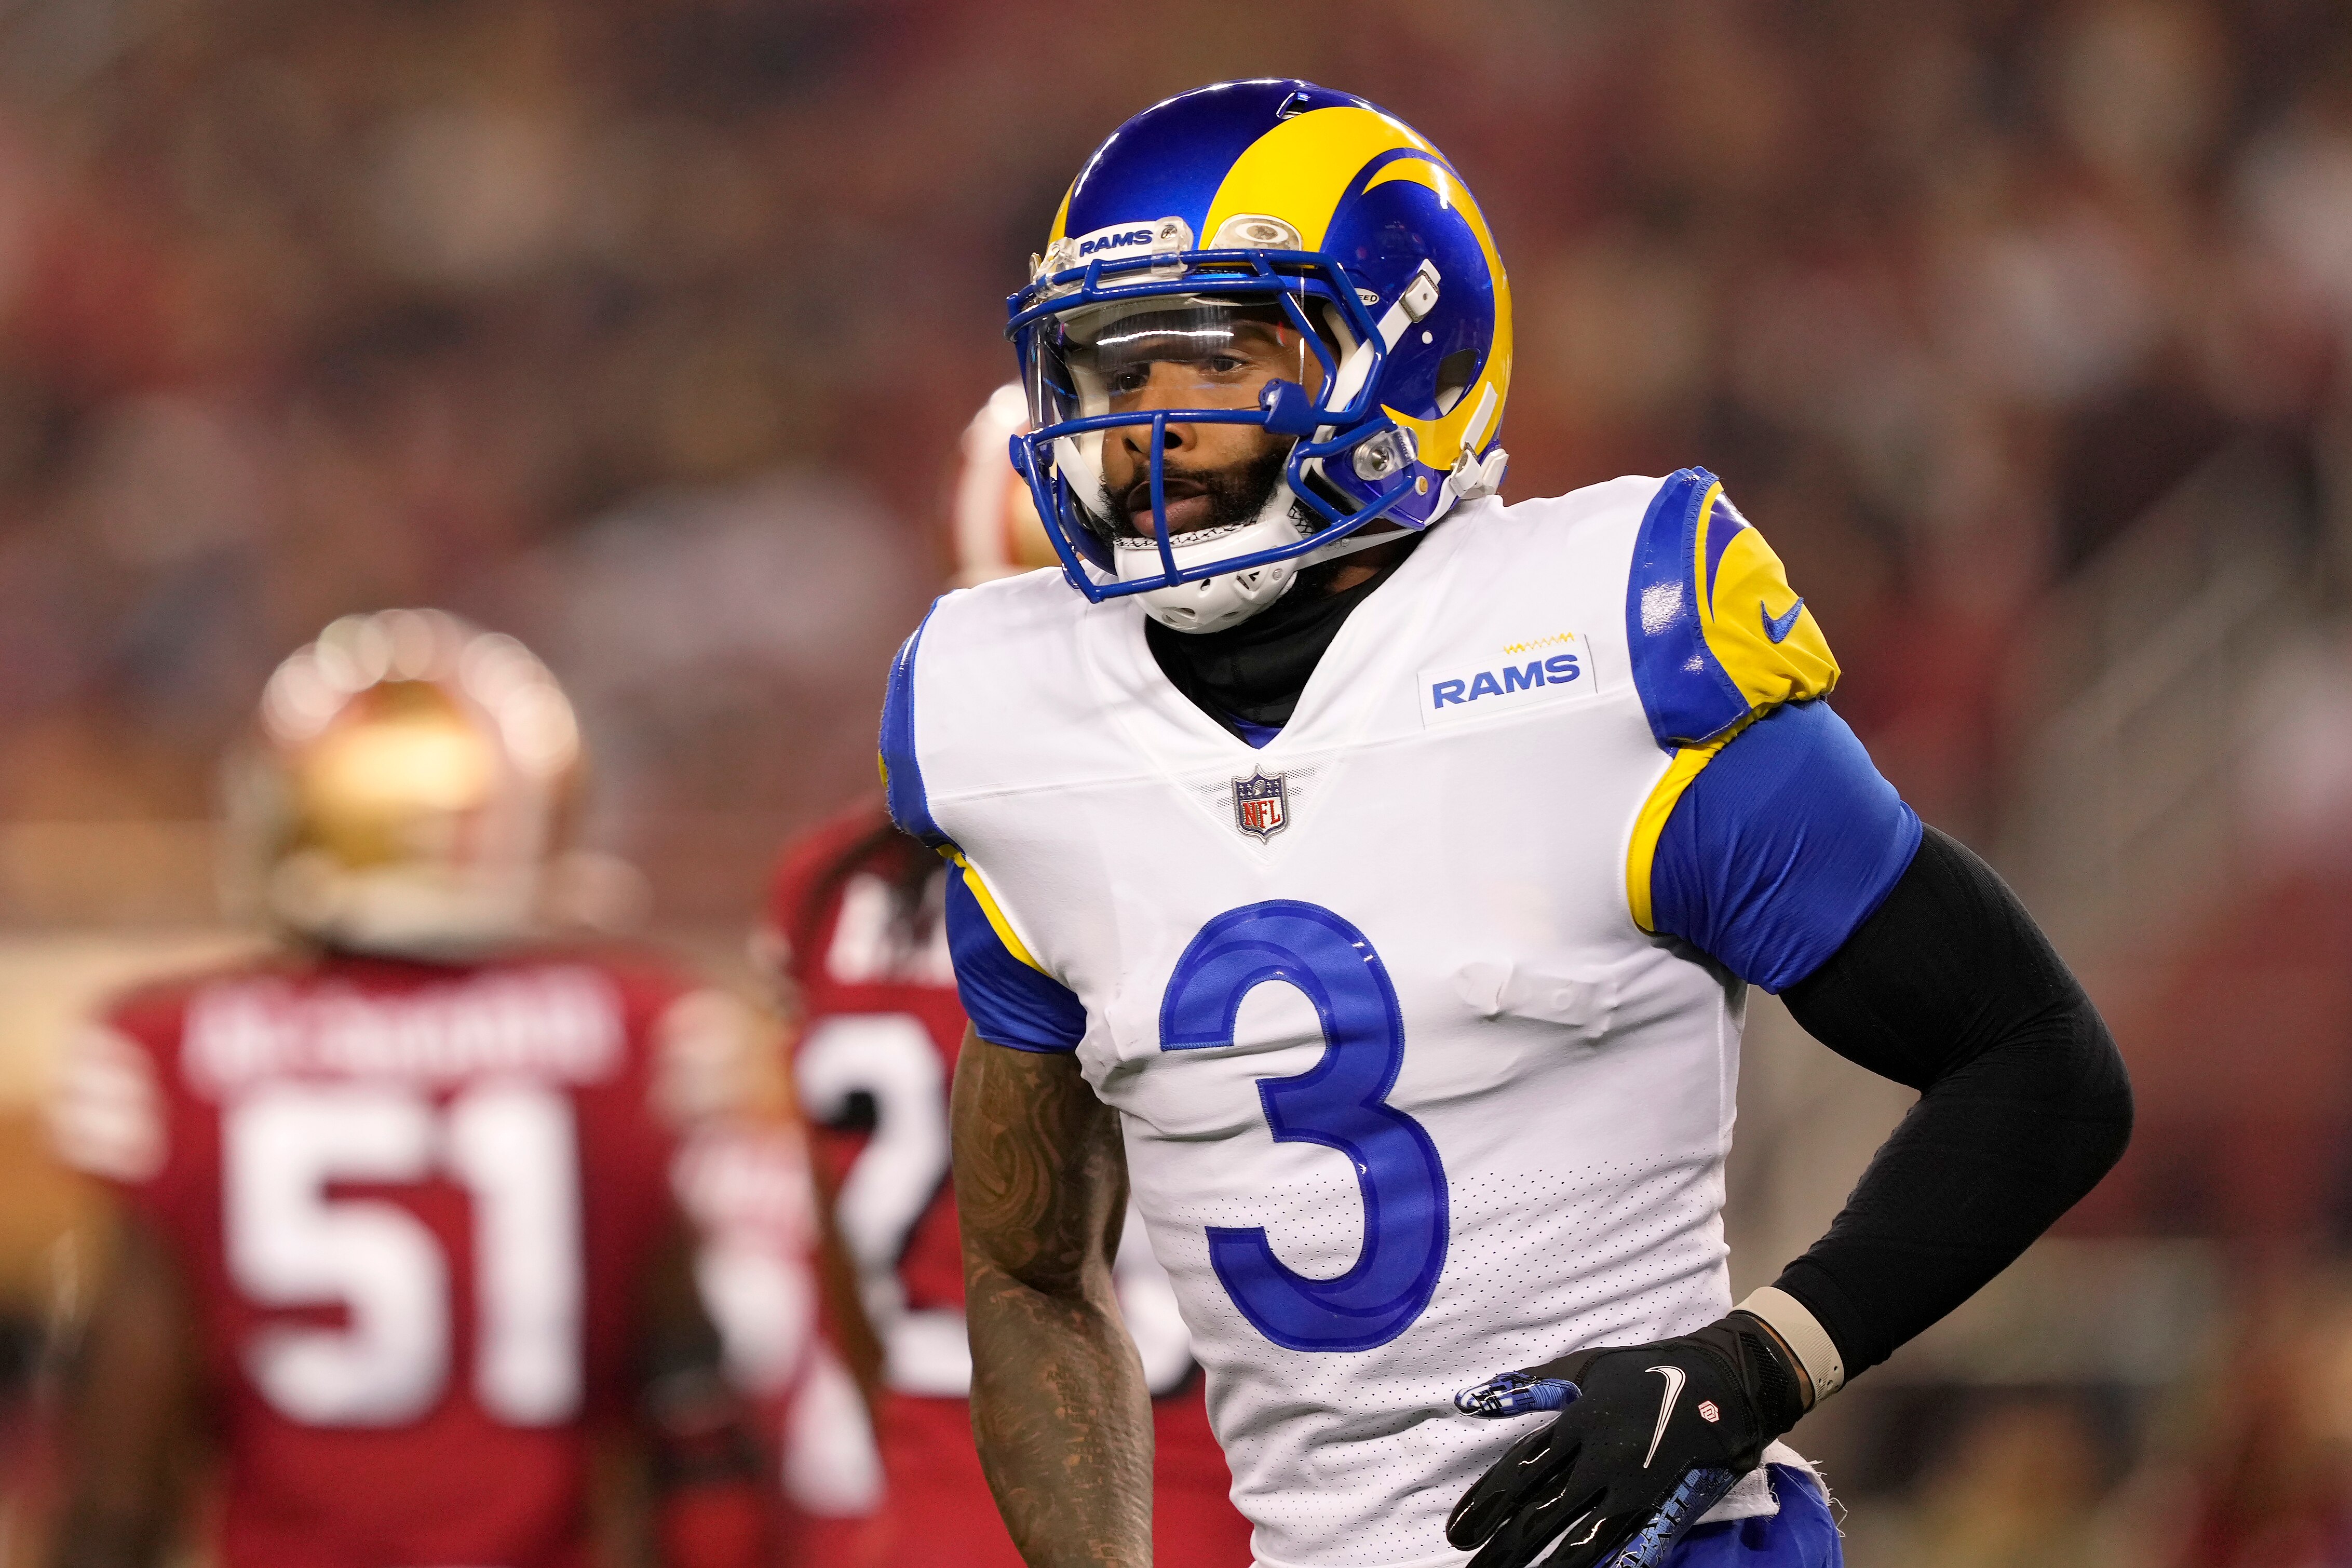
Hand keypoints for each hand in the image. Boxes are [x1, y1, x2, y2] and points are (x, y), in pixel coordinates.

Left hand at [1444, 1313, 1808, 1567]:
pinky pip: (1632, 1546)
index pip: (1519, 1469)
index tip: (1456, 1530)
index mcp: (1577, 1421)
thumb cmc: (1645, 1370)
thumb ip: (1530, 1387)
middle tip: (1471, 1565)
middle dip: (1503, 1545)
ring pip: (1581, 1537)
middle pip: (1542, 1510)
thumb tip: (1470, 1401)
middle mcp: (1600, 1457)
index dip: (1486, 1502)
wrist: (1724, 1380)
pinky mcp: (1666, 1507)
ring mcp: (1635, 1486)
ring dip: (1544, 1565)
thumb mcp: (1583, 1367)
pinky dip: (1609, 1566)